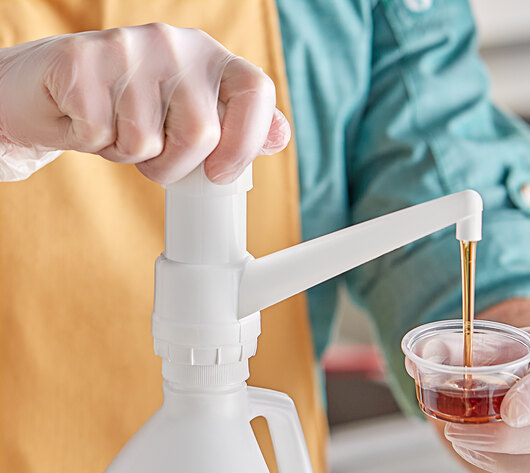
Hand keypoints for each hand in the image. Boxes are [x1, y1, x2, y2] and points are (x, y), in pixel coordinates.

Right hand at [0, 24, 289, 182]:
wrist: (53, 90)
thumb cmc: (129, 111)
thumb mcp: (188, 119)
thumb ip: (233, 128)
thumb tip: (280, 136)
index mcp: (210, 59)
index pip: (255, 91)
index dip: (246, 142)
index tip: (219, 174)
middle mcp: (176, 44)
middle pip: (201, 133)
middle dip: (171, 165)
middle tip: (150, 152)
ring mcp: (128, 47)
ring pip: (146, 141)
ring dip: (128, 155)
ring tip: (114, 128)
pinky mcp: (81, 59)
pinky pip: (98, 135)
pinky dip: (91, 143)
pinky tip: (86, 118)